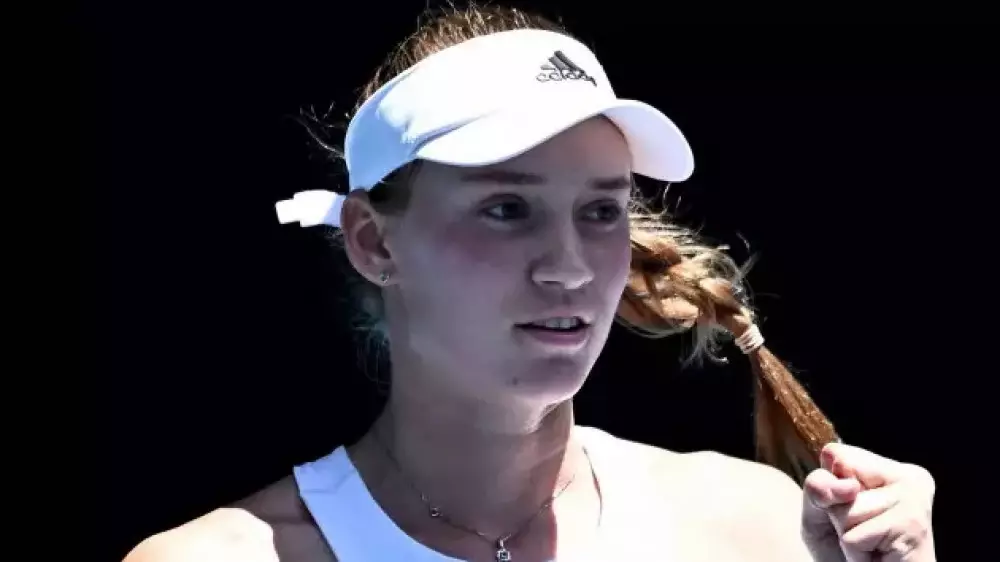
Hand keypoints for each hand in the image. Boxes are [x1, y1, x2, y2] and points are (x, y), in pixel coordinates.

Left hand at [801, 443, 935, 561]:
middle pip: (840, 480)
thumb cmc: (844, 548)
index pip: (835, 453)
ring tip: (871, 547)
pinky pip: (855, 537)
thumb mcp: (818, 510)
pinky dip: (855, 553)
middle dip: (839, 514)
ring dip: (848, 536)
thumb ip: (819, 487)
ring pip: (848, 510)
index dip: (829, 487)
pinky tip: (877, 558)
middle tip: (862, 534)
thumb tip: (848, 486)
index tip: (847, 508)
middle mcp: (909, 477)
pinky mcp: (913, 529)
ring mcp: (916, 501)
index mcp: (887, 466)